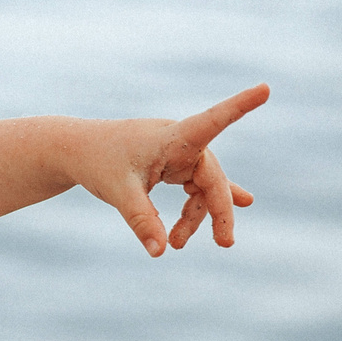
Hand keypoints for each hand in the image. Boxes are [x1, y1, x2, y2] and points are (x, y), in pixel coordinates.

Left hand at [72, 84, 266, 255]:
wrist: (76, 150)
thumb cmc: (97, 162)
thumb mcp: (118, 193)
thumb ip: (141, 221)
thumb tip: (159, 252)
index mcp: (173, 137)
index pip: (212, 121)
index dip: (240, 106)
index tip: (265, 88)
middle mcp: (182, 142)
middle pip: (212, 179)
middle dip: (217, 211)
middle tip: (224, 243)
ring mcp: (179, 154)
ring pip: (201, 189)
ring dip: (194, 218)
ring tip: (176, 245)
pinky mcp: (173, 165)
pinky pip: (194, 188)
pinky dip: (201, 206)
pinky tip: (241, 205)